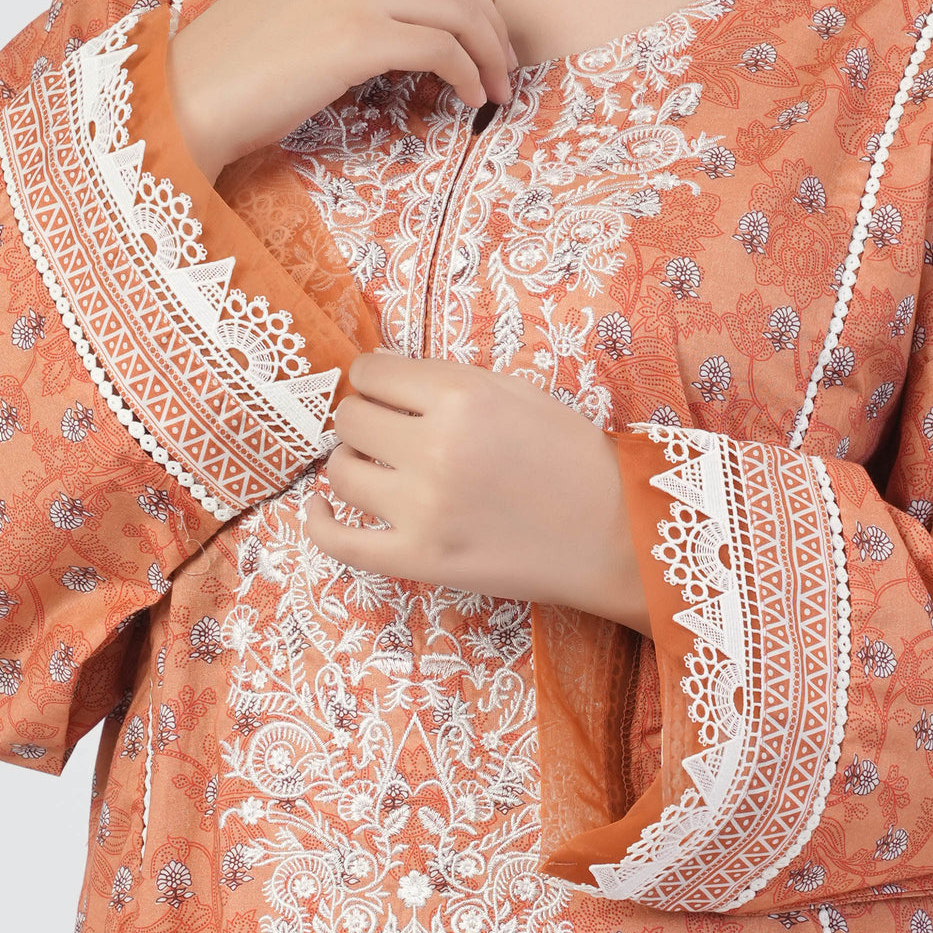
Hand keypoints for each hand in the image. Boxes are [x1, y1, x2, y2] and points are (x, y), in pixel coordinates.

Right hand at [165, 0, 518, 182]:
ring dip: (488, 53)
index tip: (483, 37)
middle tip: (504, 65)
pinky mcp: (357, 36)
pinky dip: (468, 73)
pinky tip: (472, 98)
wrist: (191, 99)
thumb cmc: (239, 72)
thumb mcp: (296, 8)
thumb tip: (412, 25)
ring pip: (456, 9)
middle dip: (489, 25)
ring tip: (497, 88)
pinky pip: (441, 48)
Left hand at [303, 350, 651, 635]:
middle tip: (393, 432)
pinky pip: (336, 540)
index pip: (371, 372)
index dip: (377, 380)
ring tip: (381, 467)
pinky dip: (317, 520)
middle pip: (349, 418)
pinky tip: (321, 505)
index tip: (389, 393)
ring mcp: (421, 510)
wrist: (615, 533)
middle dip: (366, 418)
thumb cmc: (570, 455)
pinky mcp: (417, 561)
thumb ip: (445, 380)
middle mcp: (433, 450)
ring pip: (339, 470)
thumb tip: (378, 376)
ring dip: (354, 461)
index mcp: (460, 398)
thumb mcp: (515, 391)